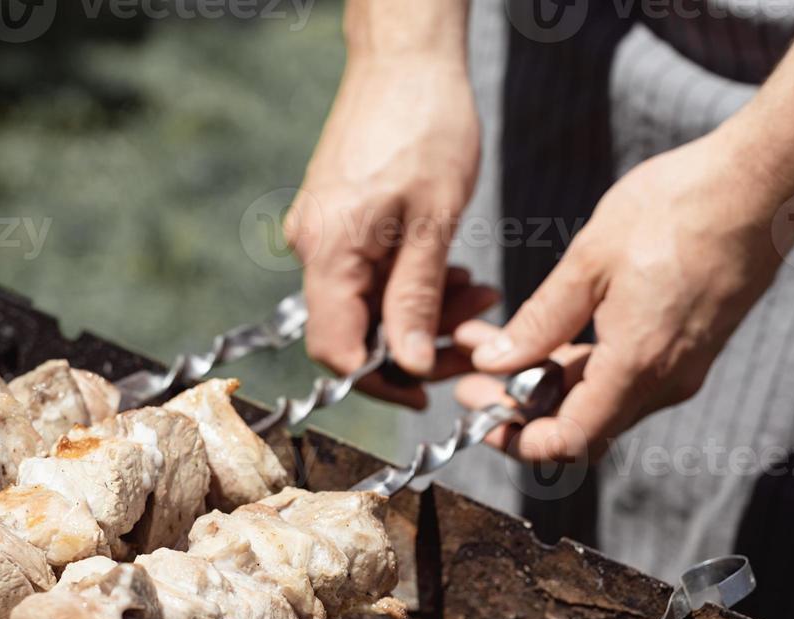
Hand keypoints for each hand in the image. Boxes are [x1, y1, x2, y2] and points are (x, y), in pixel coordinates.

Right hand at [287, 54, 497, 407]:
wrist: (406, 55)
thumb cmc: (425, 122)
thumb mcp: (435, 221)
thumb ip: (417, 299)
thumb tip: (408, 365)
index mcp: (329, 251)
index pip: (336, 351)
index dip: (381, 380)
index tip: (427, 389)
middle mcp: (314, 246)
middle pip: (355, 332)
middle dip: (418, 344)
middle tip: (476, 338)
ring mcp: (324, 232)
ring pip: (368, 304)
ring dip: (424, 312)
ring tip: (479, 295)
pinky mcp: (340, 218)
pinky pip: (369, 273)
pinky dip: (411, 283)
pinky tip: (452, 272)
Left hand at [454, 131, 786, 461]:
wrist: (764, 184)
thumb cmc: (680, 209)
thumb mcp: (590, 261)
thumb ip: (539, 321)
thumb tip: (494, 362)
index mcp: (637, 366)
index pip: (568, 443)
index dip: (516, 438)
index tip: (480, 410)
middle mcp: (665, 382)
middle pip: (581, 426)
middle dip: (520, 407)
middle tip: (475, 374)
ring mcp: (683, 368)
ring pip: (601, 401)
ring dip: (547, 383)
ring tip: (498, 343)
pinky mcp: (690, 348)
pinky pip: (626, 377)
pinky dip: (582, 365)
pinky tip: (548, 331)